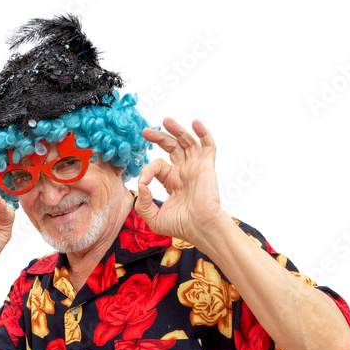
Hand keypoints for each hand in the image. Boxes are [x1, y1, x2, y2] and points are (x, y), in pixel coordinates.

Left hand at [135, 117, 226, 244]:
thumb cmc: (181, 226)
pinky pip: (208, 145)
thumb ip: (143, 203)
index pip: (157, 166)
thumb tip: (141, 184)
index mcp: (172, 182)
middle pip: (172, 147)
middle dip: (159, 137)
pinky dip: (203, 132)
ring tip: (166, 120)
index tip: (143, 181)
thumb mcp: (153, 217)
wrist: (200, 228)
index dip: (147, 170)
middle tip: (146, 131)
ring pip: (187, 142)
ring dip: (177, 130)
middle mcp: (184, 172)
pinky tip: (195, 122)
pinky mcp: (206, 166)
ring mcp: (195, 167)